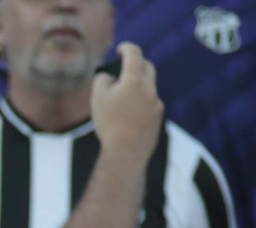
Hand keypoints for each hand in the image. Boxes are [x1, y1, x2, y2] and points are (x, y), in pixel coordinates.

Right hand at [89, 43, 161, 159]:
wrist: (126, 152)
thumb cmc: (109, 123)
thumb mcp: (97, 97)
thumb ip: (102, 79)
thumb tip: (110, 76)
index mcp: (135, 80)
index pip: (134, 54)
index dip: (126, 48)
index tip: (120, 49)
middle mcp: (149, 88)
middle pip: (147, 67)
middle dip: (136, 64)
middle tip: (124, 68)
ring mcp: (156, 102)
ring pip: (148, 86)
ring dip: (137, 85)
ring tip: (122, 98)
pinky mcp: (158, 116)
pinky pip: (150, 103)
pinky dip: (140, 102)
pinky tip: (129, 115)